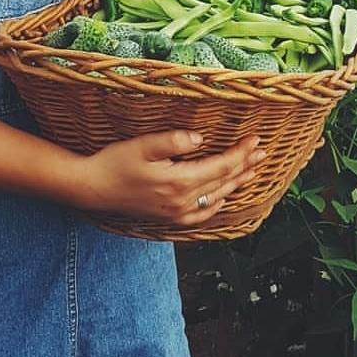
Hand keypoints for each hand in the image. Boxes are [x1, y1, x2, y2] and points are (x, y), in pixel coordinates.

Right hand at [72, 130, 262, 225]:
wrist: (93, 188)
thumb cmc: (114, 162)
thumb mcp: (142, 145)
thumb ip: (172, 141)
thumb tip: (200, 139)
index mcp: (179, 182)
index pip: (221, 166)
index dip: (241, 152)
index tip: (256, 138)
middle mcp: (182, 201)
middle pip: (224, 182)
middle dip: (245, 165)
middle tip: (263, 151)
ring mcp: (177, 212)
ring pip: (217, 197)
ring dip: (237, 183)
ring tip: (253, 170)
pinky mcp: (170, 217)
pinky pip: (204, 213)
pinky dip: (219, 202)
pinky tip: (224, 195)